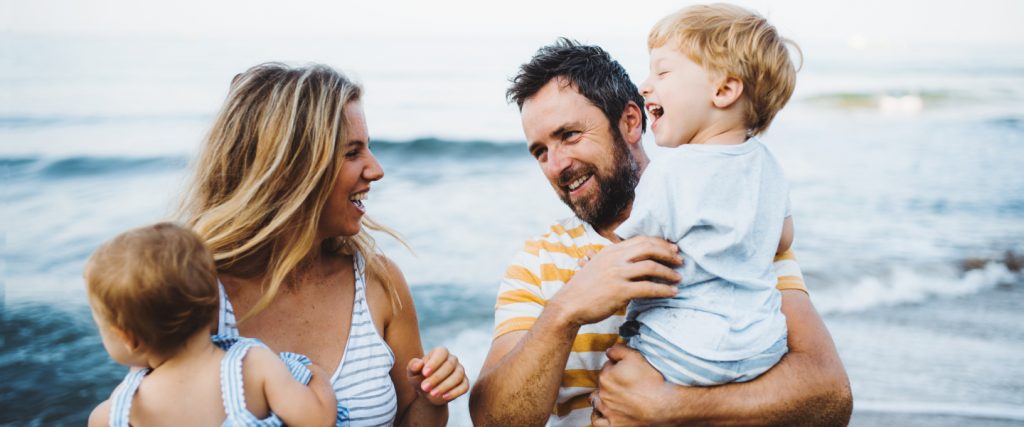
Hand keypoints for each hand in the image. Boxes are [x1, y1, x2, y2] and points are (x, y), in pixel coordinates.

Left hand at [407, 346, 468, 405]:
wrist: (428, 392)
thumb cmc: (419, 378)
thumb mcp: (412, 373)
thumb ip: (413, 366)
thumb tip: (419, 364)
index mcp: (440, 352)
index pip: (441, 353)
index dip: (434, 362)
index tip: (424, 373)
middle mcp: (452, 360)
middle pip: (449, 365)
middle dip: (437, 377)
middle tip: (424, 387)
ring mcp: (460, 371)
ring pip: (458, 376)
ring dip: (445, 385)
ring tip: (432, 394)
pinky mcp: (464, 383)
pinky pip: (464, 387)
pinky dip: (455, 392)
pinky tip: (444, 397)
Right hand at [551, 236, 681, 325]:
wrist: (568, 305)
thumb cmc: (583, 289)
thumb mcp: (596, 266)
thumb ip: (613, 260)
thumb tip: (630, 260)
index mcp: (610, 251)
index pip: (640, 240)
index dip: (659, 243)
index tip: (672, 249)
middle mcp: (615, 259)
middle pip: (649, 249)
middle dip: (668, 254)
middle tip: (679, 260)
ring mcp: (617, 274)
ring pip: (651, 267)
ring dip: (669, 272)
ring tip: (678, 278)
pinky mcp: (620, 291)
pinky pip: (648, 288)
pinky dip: (663, 290)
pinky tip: (671, 293)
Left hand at [591, 344, 679, 426]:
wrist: (663, 405)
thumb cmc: (651, 381)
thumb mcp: (635, 356)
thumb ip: (618, 350)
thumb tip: (608, 351)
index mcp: (605, 376)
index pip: (606, 368)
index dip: (616, 367)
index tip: (627, 370)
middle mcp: (603, 394)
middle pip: (602, 384)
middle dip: (610, 382)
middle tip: (625, 383)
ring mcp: (607, 411)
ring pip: (596, 402)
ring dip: (601, 398)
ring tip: (612, 397)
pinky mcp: (613, 425)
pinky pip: (597, 422)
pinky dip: (598, 417)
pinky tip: (603, 413)